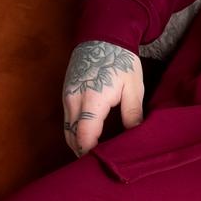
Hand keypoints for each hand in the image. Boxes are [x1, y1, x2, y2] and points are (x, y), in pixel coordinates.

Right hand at [62, 39, 144, 156]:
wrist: (102, 35)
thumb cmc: (121, 60)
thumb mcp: (133, 87)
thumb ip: (133, 114)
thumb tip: (135, 138)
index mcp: (93, 99)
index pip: (85, 136)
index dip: (91, 153)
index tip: (103, 162)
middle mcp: (74, 99)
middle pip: (72, 137)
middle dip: (83, 153)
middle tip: (100, 165)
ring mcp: (67, 96)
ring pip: (67, 131)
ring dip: (78, 144)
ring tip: (95, 156)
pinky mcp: (65, 94)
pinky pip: (67, 121)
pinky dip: (75, 133)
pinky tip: (89, 139)